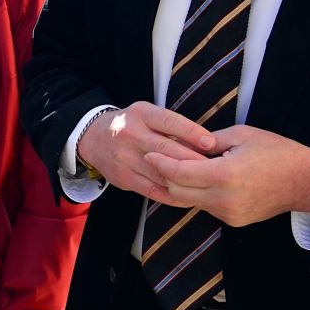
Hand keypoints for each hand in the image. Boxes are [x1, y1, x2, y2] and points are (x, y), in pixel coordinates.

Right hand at [78, 101, 214, 202]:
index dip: (192, 133)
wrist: (94, 139)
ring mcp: (125, 158)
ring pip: (162, 173)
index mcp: (141, 115)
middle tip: (216, 168)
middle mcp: (131, 134)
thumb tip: (205, 143)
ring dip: (186, 180)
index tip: (211, 143)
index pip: (169, 122)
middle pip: (167, 150)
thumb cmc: (131, 125)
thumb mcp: (147, 114)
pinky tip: (189, 195)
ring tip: (207, 184)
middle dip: (194, 160)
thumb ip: (172, 126)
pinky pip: (153, 190)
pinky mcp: (123, 178)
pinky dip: (173, 195)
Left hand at [142, 123, 309, 226]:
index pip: (178, 173)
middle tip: (159, 160)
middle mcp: (222, 199)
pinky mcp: (233, 221)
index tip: (149, 153)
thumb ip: (208, 141)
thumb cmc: (276, 152)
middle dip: (165, 176)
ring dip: (181, 186)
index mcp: (223, 175)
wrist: (307, 182)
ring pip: (189, 201)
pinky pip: (206, 207)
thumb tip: (182, 140)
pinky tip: (201, 179)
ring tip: (179, 168)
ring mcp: (228, 213)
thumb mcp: (241, 135)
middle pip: (177, 191)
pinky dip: (198, 194)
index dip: (160, 163)